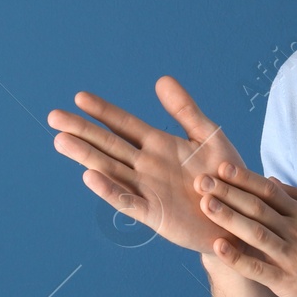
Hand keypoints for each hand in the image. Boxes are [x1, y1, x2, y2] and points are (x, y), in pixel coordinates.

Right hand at [48, 75, 244, 256]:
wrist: (243, 216)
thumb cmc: (227, 176)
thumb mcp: (209, 136)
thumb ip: (186, 110)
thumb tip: (161, 80)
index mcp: (159, 145)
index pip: (124, 124)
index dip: (103, 111)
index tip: (79, 97)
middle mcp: (147, 166)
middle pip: (108, 144)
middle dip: (82, 130)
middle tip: (54, 116)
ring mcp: (147, 189)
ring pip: (110, 170)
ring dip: (86, 156)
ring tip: (61, 140)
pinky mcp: (155, 214)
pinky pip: (128, 201)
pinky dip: (109, 189)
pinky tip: (91, 176)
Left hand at [199, 160, 296, 296]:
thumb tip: (271, 179)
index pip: (269, 191)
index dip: (244, 179)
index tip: (222, 167)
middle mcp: (295, 231)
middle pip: (257, 208)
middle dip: (227, 193)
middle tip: (201, 180)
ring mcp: (291, 256)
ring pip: (256, 233)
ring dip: (229, 218)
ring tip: (205, 205)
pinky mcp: (287, 281)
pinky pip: (259, 268)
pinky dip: (238, 258)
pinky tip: (218, 248)